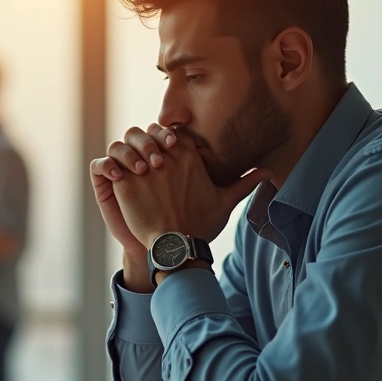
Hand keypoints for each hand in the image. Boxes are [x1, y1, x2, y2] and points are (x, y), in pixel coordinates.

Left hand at [99, 123, 268, 245]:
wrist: (176, 248)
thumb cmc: (201, 226)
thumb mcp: (225, 201)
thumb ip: (244, 182)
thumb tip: (268, 172)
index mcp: (189, 156)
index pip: (172, 132)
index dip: (166, 139)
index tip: (165, 154)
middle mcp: (166, 157)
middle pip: (148, 133)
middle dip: (144, 142)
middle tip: (144, 161)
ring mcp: (144, 168)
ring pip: (127, 143)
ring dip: (127, 153)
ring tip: (130, 170)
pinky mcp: (125, 182)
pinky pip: (112, 163)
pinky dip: (113, 168)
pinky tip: (118, 180)